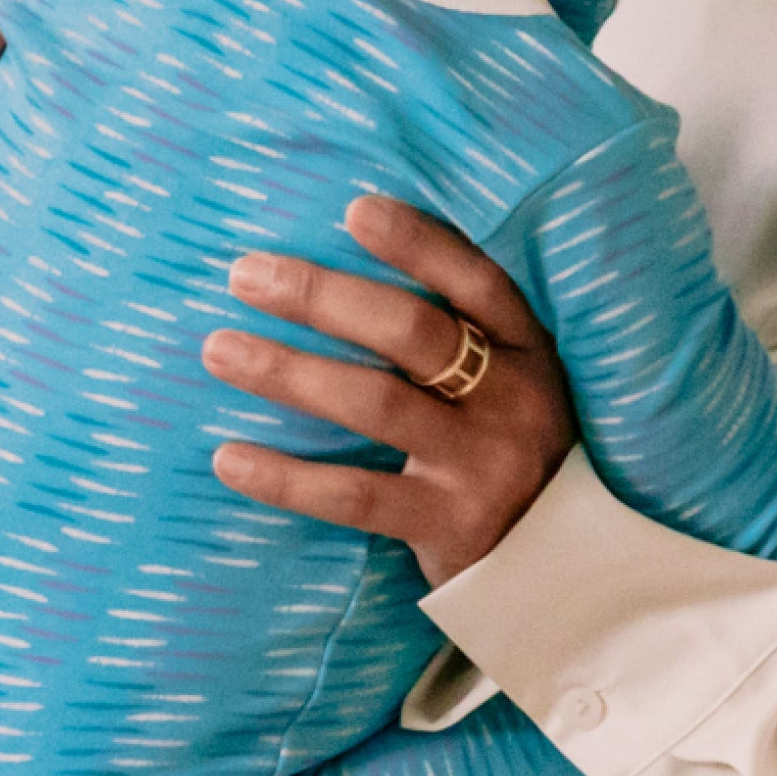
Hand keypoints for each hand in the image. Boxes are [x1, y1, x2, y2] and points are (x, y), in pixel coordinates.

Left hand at [201, 196, 578, 586]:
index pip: (475, 281)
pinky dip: (287, 478)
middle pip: (412, 333)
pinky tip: (228, 457)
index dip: (420, 243)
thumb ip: (448, 331)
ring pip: (375, 404)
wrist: (558, 565)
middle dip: (322, 297)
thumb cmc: (499, 443)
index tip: (354, 210)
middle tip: (245, 275)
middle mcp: (510, 400)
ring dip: (289, 372)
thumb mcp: (501, 379)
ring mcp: (481, 465)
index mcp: (526, 349)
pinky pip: (355, 496)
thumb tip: (334, 261)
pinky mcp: (447, 525)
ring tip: (218, 350)